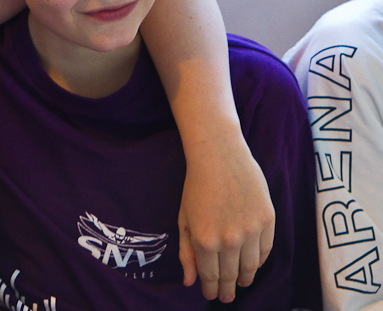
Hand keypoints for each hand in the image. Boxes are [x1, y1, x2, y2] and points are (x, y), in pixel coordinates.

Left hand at [178, 136, 274, 302]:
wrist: (219, 155)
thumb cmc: (196, 186)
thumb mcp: (184, 219)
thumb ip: (187, 252)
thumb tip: (190, 282)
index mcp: (205, 240)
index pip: (210, 276)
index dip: (211, 289)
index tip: (211, 295)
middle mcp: (229, 240)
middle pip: (232, 275)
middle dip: (228, 290)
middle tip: (226, 297)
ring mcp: (251, 231)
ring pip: (251, 266)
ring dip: (246, 279)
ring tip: (242, 283)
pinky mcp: (268, 220)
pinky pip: (266, 249)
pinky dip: (260, 261)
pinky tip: (253, 264)